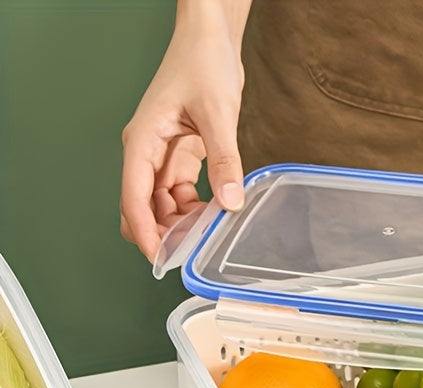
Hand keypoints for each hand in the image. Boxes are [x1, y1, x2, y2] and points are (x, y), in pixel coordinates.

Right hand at [120, 8, 247, 262]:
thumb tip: (230, 202)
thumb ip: (224, 161)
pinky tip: (216, 213)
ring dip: (183, 222)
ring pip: (164, 204)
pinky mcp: (181, 155)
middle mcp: (147, 153)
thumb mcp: (217, 114)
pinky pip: (182, 192)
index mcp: (142, 142)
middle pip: (145, 207)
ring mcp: (163, 156)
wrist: (210, 37)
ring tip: (211, 232)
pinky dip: (196, 207)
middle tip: (194, 251)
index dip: (146, 232)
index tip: (160, 258)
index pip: (135, 197)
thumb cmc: (202, 62)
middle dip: (165, 231)